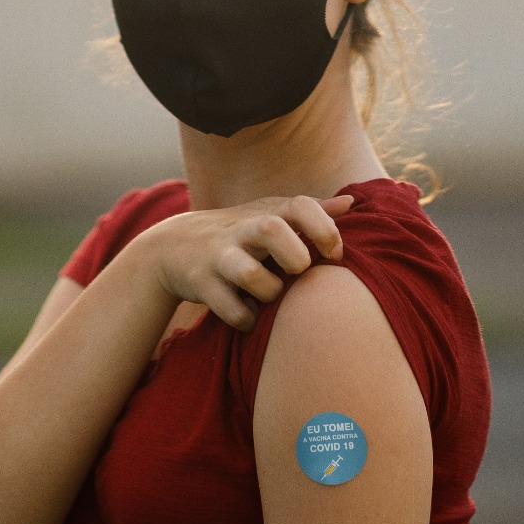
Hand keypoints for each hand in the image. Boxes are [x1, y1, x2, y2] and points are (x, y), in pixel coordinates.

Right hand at [139, 194, 352, 330]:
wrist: (172, 246)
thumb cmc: (238, 234)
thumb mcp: (268, 214)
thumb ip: (310, 212)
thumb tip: (351, 204)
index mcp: (266, 213)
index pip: (301, 206)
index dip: (325, 230)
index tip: (333, 254)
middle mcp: (242, 230)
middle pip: (273, 230)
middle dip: (294, 256)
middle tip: (298, 271)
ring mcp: (219, 256)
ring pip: (249, 274)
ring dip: (268, 292)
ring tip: (270, 295)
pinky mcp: (201, 283)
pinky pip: (232, 309)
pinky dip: (246, 319)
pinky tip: (249, 314)